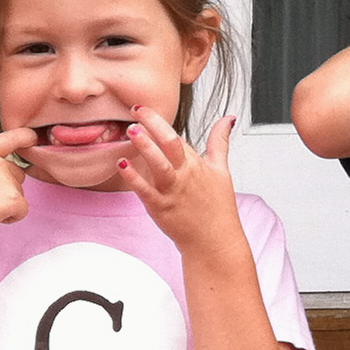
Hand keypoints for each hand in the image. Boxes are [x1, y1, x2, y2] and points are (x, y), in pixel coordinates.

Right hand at [0, 126, 38, 240]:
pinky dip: (12, 218)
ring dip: (7, 205)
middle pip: (15, 174)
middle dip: (5, 188)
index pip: (6, 139)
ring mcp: (5, 180)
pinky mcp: (13, 199)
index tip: (32, 136)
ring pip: (19, 194)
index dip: (22, 136)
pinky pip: (22, 210)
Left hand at [120, 111, 253, 256]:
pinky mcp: (162, 208)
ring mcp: (173, 191)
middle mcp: (185, 174)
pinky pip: (145, 190)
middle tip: (136, 110)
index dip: (158, 122)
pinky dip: (133, 177)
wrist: (215, 241)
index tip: (143, 108)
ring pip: (159, 164)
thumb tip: (228, 119)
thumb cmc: (218, 206)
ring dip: (145, 146)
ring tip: (130, 130)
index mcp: (197, 163)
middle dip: (153, 124)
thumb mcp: (222, 169)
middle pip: (171, 143)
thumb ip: (220, 142)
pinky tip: (121, 164)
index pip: (177, 137)